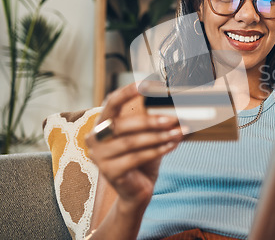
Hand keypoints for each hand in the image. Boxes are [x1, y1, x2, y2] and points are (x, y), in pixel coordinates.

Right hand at [85, 83, 182, 209]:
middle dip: (150, 120)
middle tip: (173, 118)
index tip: (146, 84)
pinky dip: (157, 150)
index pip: (111, 102)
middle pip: (122, 124)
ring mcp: (99, 156)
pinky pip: (136, 158)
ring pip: (131, 142)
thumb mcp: (146, 136)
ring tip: (179, 132)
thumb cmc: (141, 158)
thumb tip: (175, 106)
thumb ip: (152, 121)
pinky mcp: (109, 172)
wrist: (136, 190)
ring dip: (159, 136)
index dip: (127, 92)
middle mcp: (95, 138)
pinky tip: (173, 145)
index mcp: (102, 123)